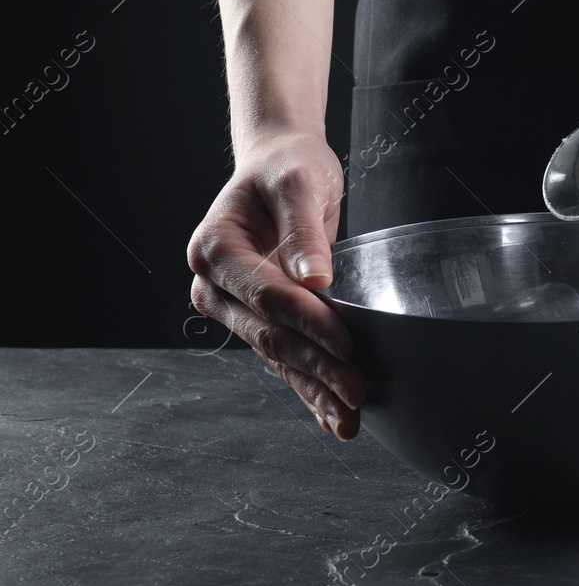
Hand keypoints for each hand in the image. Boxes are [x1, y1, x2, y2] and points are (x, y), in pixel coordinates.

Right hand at [186, 130, 362, 438]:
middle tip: (357, 391)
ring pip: (277, 355)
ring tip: (349, 420)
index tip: (346, 342)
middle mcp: (216, 284)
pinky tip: (332, 416)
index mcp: (215, 248)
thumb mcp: (298, 183)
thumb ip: (303, 229)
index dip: (308, 322)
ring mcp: (235, 306)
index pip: (267, 295)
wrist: (278, 165)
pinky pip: (283, 358)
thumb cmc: (287, 168)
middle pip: (271, 333)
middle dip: (316, 366)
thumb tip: (315, 279)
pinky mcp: (259, 318)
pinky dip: (308, 387)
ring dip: (314, 389)